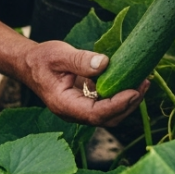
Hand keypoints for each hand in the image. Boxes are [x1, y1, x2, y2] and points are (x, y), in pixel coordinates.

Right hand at [20, 40, 148, 125]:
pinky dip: (121, 96)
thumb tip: (105, 63)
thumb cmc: (42, 59)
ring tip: (143, 82)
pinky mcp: (87, 103)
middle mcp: (74, 113)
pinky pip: (107, 106)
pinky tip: (132, 82)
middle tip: (144, 83)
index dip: (117, 104)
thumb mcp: (59, 55)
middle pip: (107, 118)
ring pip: (110, 115)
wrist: (30, 64)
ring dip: (128, 101)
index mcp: (64, 105)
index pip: (95, 113)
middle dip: (129, 104)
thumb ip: (80, 60)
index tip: (134, 91)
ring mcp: (81, 110)